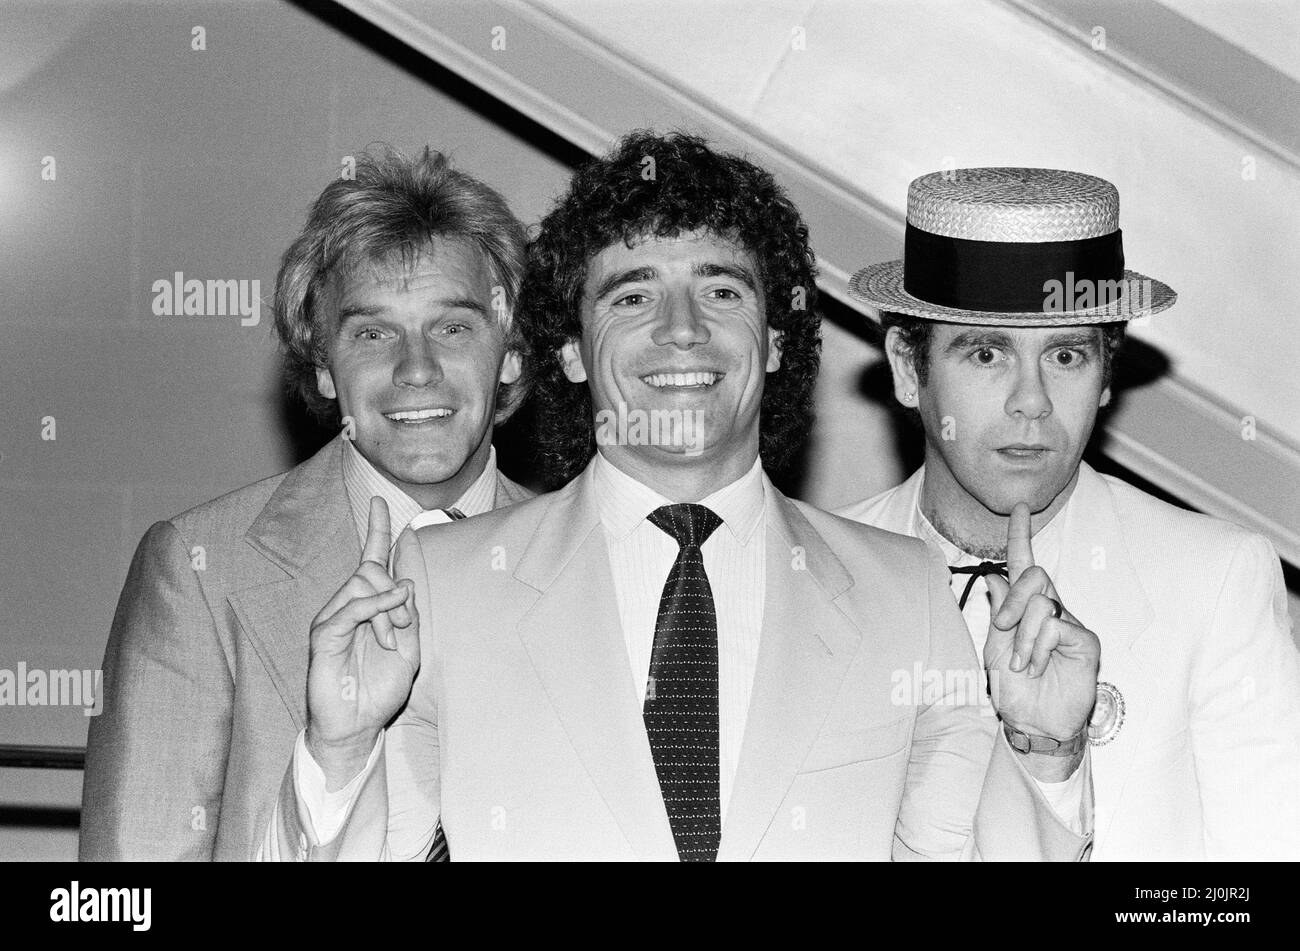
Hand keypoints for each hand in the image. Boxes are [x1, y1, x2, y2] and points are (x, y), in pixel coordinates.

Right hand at [305, 496, 419, 787]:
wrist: (357, 726)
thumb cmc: (380, 690)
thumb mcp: (410, 650)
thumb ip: (409, 616)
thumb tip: (405, 584)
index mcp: (369, 606)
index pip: (371, 558)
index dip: (376, 530)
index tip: (378, 501)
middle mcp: (348, 606)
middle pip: (372, 569)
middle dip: (395, 593)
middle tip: (404, 629)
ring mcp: (333, 618)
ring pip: (362, 585)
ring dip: (387, 611)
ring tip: (390, 643)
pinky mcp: (323, 635)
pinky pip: (349, 609)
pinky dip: (373, 609)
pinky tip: (387, 621)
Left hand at [984, 503, 1098, 753]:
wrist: (1033, 722)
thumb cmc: (1015, 687)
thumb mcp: (994, 647)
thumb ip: (999, 612)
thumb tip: (995, 574)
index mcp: (1025, 608)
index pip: (1023, 565)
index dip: (1020, 535)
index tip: (1018, 507)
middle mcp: (1050, 609)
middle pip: (1034, 576)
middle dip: (1011, 603)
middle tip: (1003, 632)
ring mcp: (1069, 624)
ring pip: (1042, 603)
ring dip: (1022, 638)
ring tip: (1022, 664)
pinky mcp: (1085, 641)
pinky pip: (1056, 626)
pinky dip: (1037, 647)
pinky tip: (1037, 667)